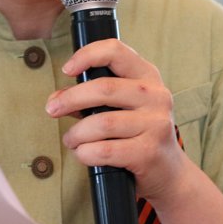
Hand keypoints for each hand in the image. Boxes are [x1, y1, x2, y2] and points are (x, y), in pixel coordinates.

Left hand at [45, 39, 188, 202]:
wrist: (169, 172)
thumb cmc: (139, 134)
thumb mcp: (121, 108)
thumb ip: (89, 99)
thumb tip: (56, 98)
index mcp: (148, 76)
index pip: (116, 51)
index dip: (87, 55)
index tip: (67, 69)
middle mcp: (156, 96)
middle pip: (103, 88)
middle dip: (71, 99)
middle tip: (52, 109)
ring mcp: (155, 124)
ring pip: (101, 123)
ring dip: (77, 133)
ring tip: (71, 139)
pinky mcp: (148, 152)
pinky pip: (104, 150)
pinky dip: (85, 153)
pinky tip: (83, 153)